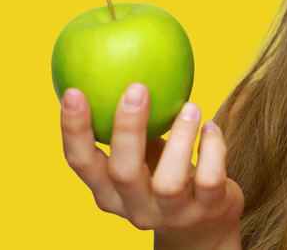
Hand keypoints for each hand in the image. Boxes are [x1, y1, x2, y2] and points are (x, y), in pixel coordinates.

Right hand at [60, 83, 244, 248]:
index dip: (73, 130)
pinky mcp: (207, 211)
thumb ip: (127, 124)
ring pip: (168, 181)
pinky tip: (212, 127)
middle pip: (122, 172)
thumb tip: (116, 61)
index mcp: (108, 191)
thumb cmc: (165, 174)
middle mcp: (134, 208)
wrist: (205, 225)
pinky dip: (213, 148)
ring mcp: (171, 214)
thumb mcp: (141, 154)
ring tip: (190, 105)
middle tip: (137, 87)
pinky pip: (209, 179)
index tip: (74, 90)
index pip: (81, 164)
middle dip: (127, 128)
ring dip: (180, 138)